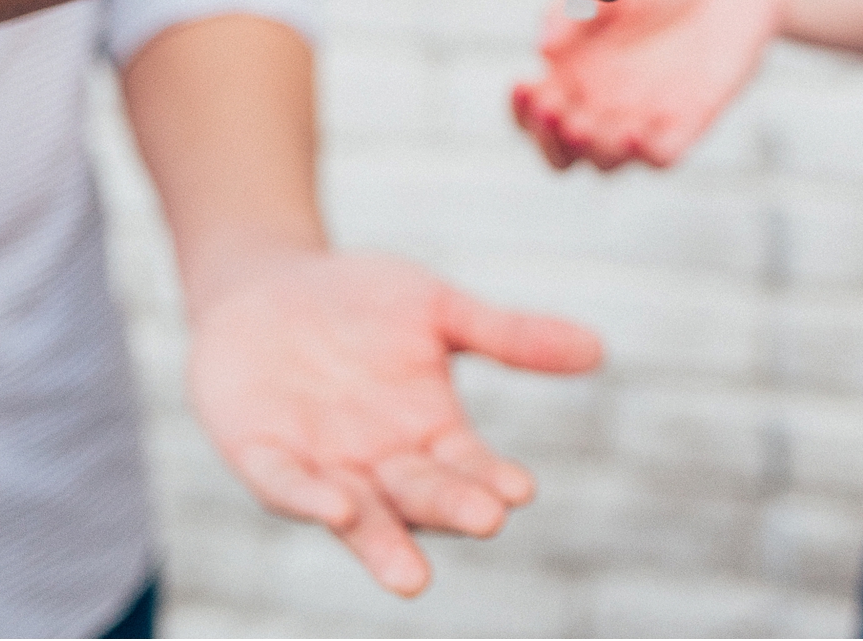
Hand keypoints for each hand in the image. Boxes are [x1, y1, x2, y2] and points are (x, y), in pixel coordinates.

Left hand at [188, 249, 601, 595]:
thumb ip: (510, 335)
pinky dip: (309, 499)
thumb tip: (599, 349)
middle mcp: (380, 462)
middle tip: (485, 521)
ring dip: (383, 546)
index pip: (468, 467)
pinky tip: (336, 507)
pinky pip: (285, 485)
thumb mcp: (439, 307)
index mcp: (428, 432)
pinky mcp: (262, 455)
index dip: (490, 479)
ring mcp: (321, 465)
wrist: (267, 283)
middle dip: (451, 509)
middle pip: (421, 495)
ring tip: (412, 579)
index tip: (519, 490)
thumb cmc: (361, 301)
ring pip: (359, 516)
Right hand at [512, 0, 780, 169]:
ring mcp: (645, 121)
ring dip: (592, 149)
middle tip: (550, 109)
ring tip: (582, 125)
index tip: (522, 84)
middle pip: (563, 154)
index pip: (535, 118)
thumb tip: (542, 48)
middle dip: (548, 139)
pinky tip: (636, 134)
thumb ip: (569, 14)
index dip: (522, 112)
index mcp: (574, 82)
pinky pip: (665, 154)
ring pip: (607, 162)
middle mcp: (604, 110)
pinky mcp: (690, 121)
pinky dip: (648, 153)